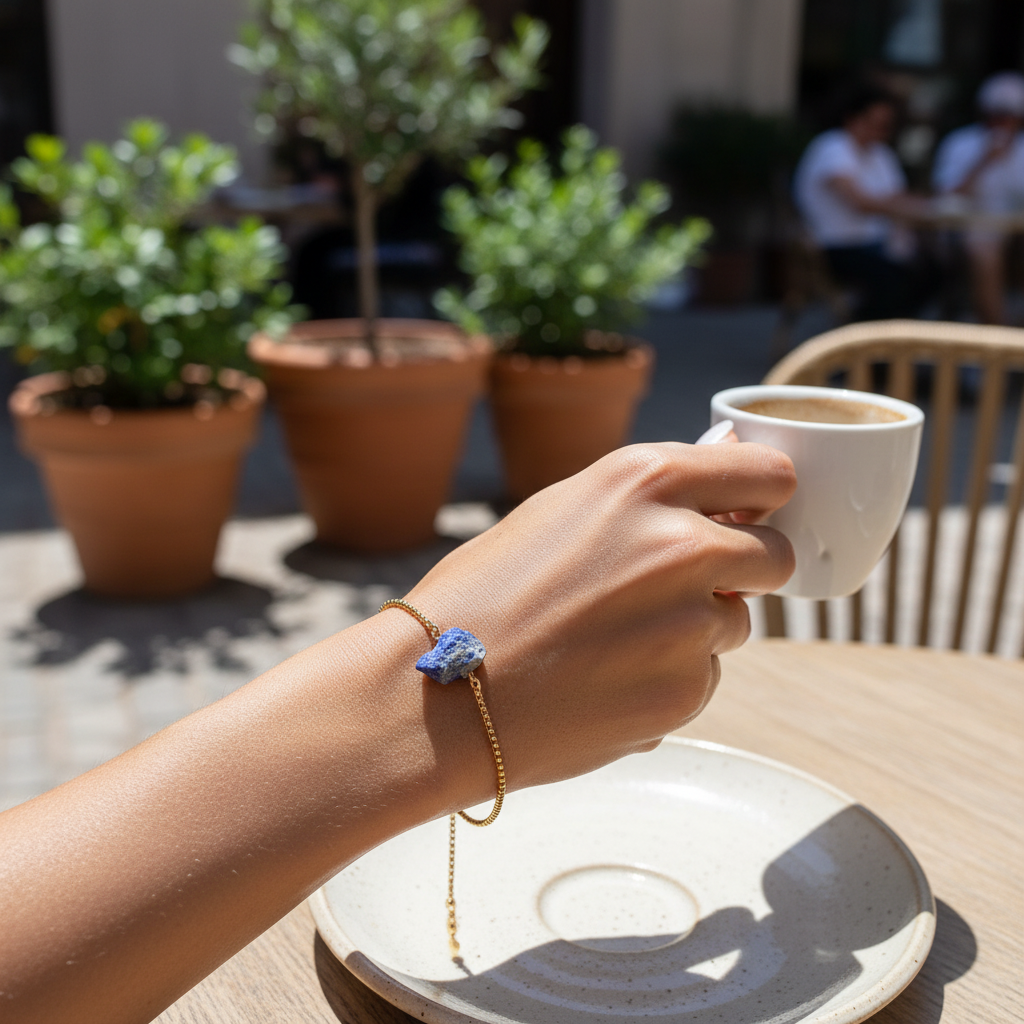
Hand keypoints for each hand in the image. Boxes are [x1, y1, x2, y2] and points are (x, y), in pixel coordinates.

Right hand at [408, 441, 795, 796]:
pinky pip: (704, 677)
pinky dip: (669, 679)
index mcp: (645, 481)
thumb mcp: (563, 510)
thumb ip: (654, 488)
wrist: (435, 692)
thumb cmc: (484, 592)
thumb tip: (726, 447)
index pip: (768, 474)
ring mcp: (690, 623)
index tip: (750, 516)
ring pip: (737, 622)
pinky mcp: (686, 692)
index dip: (763, 498)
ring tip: (613, 641)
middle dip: (743, 571)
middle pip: (776, 554)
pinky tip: (604, 682)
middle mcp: (682, 545)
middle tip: (680, 590)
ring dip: (697, 628)